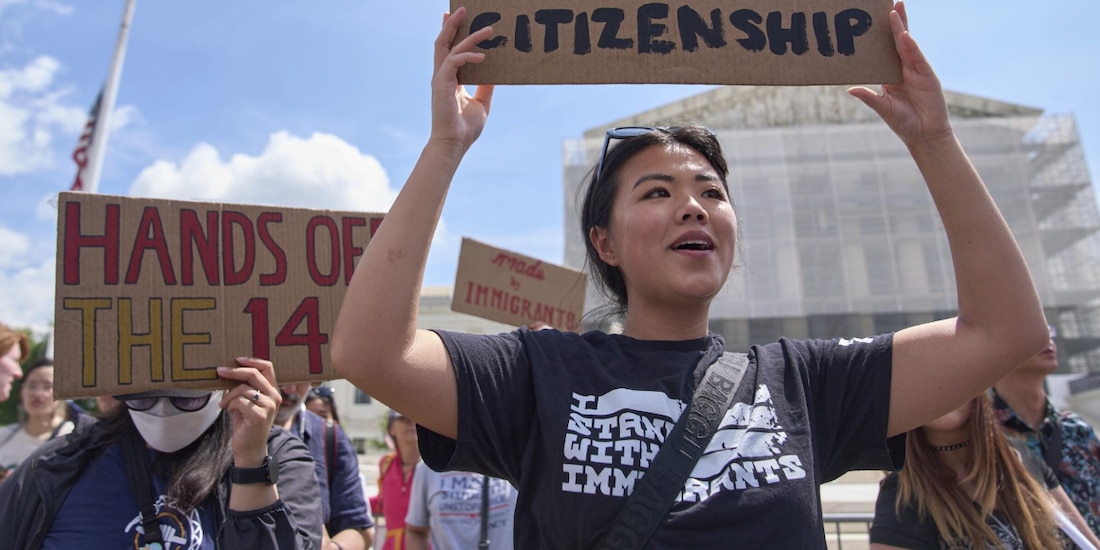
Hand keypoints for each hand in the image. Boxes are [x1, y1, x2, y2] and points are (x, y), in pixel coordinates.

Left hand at [217, 358, 281, 466]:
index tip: (237, 359)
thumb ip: (244, 387)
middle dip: (234, 371)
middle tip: (219, 371)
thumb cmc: (245, 423)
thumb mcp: (245, 401)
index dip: (252, 360)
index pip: (267, 367)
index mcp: (273, 391)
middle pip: (254, 374)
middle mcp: (274, 396)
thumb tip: (228, 370)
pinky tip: (229, 411)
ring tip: (225, 404)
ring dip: (228, 395)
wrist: (249, 448)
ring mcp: (269, 406)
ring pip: (243, 388)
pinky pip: (239, 401)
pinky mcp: (260, 415)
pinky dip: (230, 404)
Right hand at [429, 7, 494, 154]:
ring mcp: (440, 79)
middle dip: (452, 24)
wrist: (454, 144)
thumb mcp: (481, 102)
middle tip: (464, 9)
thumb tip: (496, 72)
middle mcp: (442, 76)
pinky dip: (468, 56)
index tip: (453, 16)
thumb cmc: (465, 128)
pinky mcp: (443, 84)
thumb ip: (486, 86)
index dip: (450, 32)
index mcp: (448, 79)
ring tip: (487, 28)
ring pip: (449, 48)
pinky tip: (483, 57)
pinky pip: (455, 62)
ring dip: (467, 35)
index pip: (447, 50)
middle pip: (443, 42)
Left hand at [848, 1, 951, 145]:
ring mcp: (917, 71)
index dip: (884, 34)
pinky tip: (906, 36)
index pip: (887, 50)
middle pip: (899, 41)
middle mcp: (905, 69)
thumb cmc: (904, 122)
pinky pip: (918, 59)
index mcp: (892, 75)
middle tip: (890, 4)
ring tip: (895, 12)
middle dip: (896, 23)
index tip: (877, 18)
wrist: (924, 135)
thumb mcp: (882, 108)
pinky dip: (912, 48)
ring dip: (902, 29)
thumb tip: (849, 88)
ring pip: (908, 46)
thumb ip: (868, 97)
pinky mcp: (928, 77)